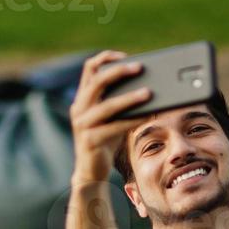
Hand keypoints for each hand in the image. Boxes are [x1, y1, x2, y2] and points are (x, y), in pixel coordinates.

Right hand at [70, 50, 152, 182]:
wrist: (91, 171)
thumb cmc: (105, 141)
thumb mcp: (110, 117)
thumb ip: (119, 101)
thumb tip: (148, 86)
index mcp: (82, 98)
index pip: (89, 68)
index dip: (106, 58)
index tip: (124, 56)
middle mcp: (79, 108)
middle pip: (97, 81)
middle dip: (119, 71)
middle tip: (139, 67)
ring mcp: (82, 124)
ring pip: (107, 105)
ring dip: (130, 97)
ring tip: (149, 93)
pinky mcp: (90, 140)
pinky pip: (114, 127)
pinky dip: (132, 119)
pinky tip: (148, 115)